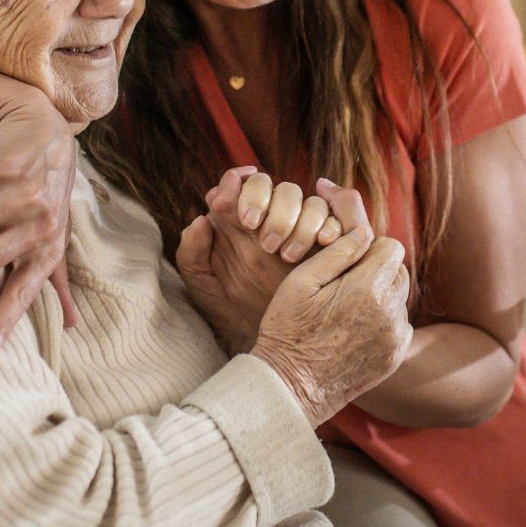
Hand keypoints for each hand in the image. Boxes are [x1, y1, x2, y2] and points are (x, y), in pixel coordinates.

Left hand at [176, 170, 369, 352]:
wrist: (264, 342)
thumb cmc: (229, 312)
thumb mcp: (203, 287)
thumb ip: (191, 254)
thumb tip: (201, 220)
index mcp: (235, 220)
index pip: (237, 184)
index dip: (242, 190)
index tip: (245, 218)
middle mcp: (267, 216)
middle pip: (274, 185)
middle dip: (273, 206)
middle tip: (266, 242)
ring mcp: (298, 226)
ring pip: (305, 198)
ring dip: (299, 221)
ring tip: (288, 255)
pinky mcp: (326, 241)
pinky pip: (333, 218)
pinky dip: (329, 225)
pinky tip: (322, 244)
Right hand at [251, 236, 412, 423]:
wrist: (290, 387)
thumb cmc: (288, 330)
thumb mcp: (301, 282)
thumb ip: (337, 252)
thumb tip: (364, 232)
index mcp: (367, 288)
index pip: (391, 247)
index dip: (370, 247)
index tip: (348, 260)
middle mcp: (389, 312)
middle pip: (400, 271)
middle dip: (377, 270)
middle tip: (344, 284)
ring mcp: (395, 337)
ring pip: (400, 298)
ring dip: (381, 295)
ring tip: (346, 308)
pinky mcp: (394, 356)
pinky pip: (399, 324)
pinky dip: (383, 321)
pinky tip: (354, 329)